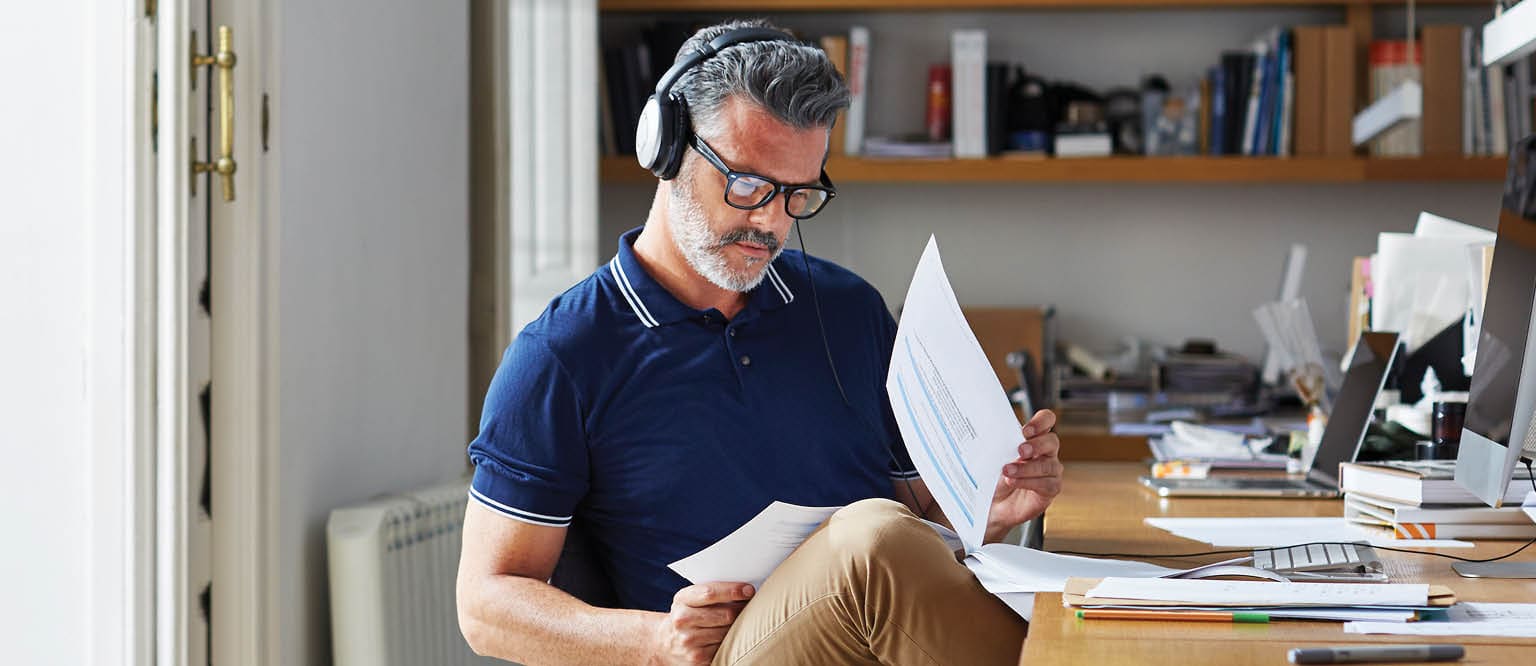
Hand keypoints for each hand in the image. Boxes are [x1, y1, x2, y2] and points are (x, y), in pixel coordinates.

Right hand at [647, 582, 753, 664]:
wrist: (665, 642)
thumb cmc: (687, 615)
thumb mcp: (690, 599)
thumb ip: (710, 592)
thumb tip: (745, 590)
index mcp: (682, 600)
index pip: (710, 593)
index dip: (733, 591)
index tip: (749, 590)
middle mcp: (682, 620)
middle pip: (725, 614)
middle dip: (742, 610)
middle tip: (752, 606)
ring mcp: (689, 641)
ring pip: (728, 632)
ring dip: (739, 626)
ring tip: (742, 621)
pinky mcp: (698, 658)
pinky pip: (725, 648)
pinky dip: (731, 642)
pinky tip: (731, 637)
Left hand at [986, 409, 1063, 542]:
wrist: (994, 504)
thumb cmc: (996, 476)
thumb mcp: (995, 457)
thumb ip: (1000, 445)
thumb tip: (991, 434)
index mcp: (1034, 437)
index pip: (1047, 420)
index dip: (1041, 422)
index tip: (1025, 431)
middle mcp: (1046, 452)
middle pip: (1052, 441)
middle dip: (1036, 445)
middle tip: (1020, 451)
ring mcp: (1051, 470)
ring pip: (1047, 465)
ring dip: (1026, 468)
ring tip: (1007, 471)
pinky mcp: (1051, 488)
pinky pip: (1046, 483)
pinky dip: (1028, 482)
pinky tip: (1013, 482)